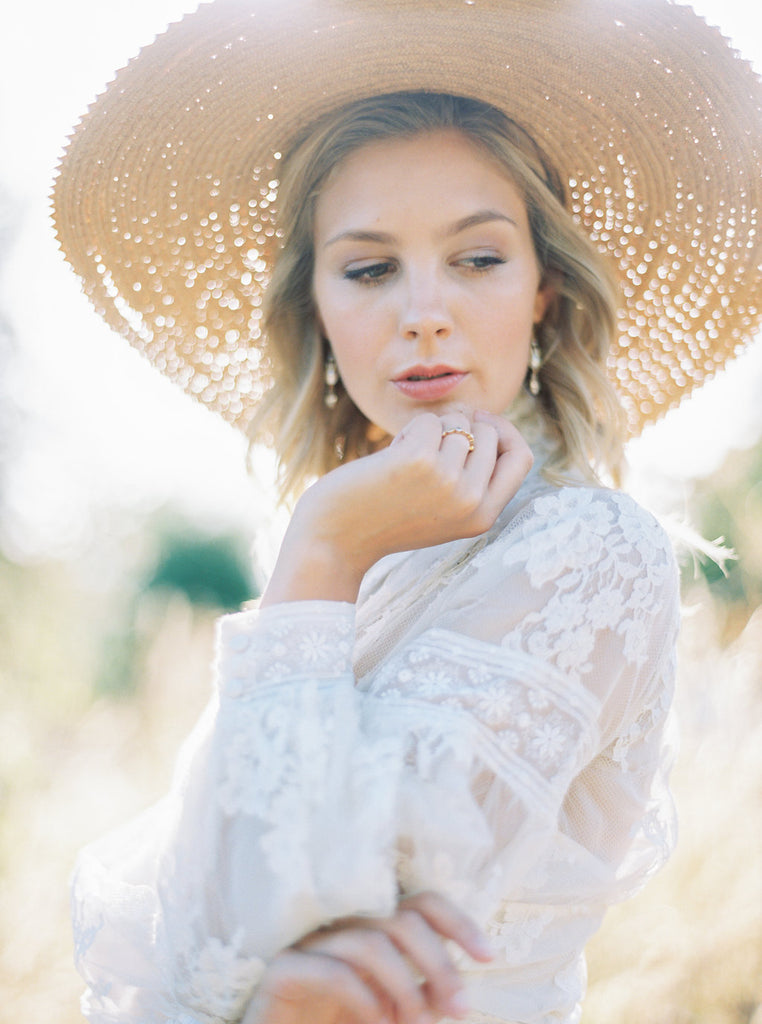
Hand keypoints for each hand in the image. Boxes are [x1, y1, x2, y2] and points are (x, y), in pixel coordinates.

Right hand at [241, 891, 492, 1023]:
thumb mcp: (388, 1013)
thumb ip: (417, 998)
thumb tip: (456, 994)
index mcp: (368, 929)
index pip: (419, 902)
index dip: (458, 922)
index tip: (489, 957)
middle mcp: (340, 926)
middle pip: (401, 919)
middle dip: (439, 964)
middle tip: (460, 1010)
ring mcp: (308, 945)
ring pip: (370, 941)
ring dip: (406, 987)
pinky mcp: (281, 972)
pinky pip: (330, 971)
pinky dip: (365, 999)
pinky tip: (379, 1023)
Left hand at [261, 410, 531, 605]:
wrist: (337, 539)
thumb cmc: (386, 516)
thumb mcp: (442, 508)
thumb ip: (471, 476)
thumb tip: (484, 421)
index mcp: (484, 516)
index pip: (522, 457)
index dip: (503, 432)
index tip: (478, 425)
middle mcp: (472, 501)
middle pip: (490, 434)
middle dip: (459, 426)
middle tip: (426, 445)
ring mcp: (448, 481)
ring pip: (458, 422)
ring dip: (429, 430)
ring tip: (404, 458)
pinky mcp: (419, 461)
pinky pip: (428, 420)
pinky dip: (408, 429)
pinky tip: (390, 456)